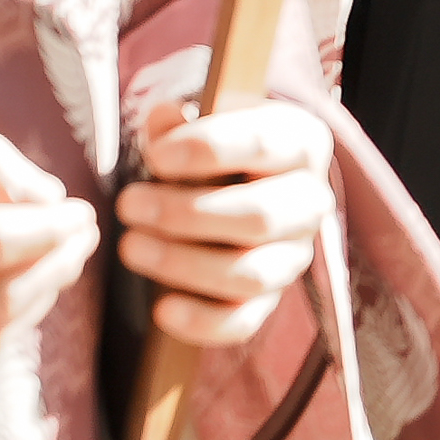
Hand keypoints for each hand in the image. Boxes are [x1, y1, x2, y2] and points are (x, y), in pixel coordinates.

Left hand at [116, 96, 332, 347]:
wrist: (236, 188)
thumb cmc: (215, 152)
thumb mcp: (200, 125)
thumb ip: (178, 123)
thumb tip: (165, 117)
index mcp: (302, 144)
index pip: (263, 145)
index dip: (205, 151)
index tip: (155, 157)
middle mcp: (311, 202)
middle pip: (260, 217)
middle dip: (184, 214)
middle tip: (128, 205)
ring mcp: (294, 255)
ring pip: (250, 274)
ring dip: (182, 264)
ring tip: (130, 246)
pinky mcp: (269, 300)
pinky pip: (243, 322)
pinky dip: (201, 322)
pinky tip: (161, 309)